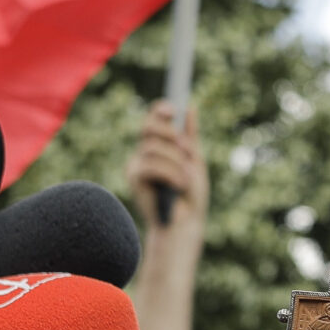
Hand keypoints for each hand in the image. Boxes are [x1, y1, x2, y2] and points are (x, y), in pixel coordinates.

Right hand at [126, 101, 206, 234]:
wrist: (185, 222)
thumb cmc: (190, 193)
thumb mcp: (194, 160)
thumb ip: (190, 136)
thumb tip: (189, 107)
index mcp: (159, 145)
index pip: (154, 119)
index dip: (160, 110)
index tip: (173, 109)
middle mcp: (144, 152)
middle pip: (148, 127)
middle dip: (169, 134)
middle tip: (186, 149)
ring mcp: (137, 164)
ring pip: (153, 148)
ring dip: (175, 162)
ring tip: (187, 178)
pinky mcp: (134, 178)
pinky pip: (150, 165)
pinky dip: (170, 173)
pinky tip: (179, 185)